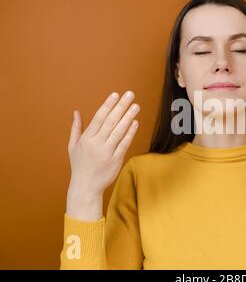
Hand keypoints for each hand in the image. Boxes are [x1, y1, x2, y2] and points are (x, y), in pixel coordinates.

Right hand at [66, 91, 139, 218]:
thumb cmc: (79, 165)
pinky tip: (135, 122)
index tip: (115, 94)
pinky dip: (130, 133)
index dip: (108, 105)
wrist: (85, 187)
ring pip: (119, 131)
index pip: (98, 118)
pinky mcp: (116, 160)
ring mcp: (107, 152)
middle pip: (111, 121)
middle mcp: (96, 144)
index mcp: (86, 139)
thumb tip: (76, 112)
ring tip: (136, 106)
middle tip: (130, 94)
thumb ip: (76, 128)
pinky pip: (124, 144)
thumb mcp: (72, 146)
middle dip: (121, 106)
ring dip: (128, 117)